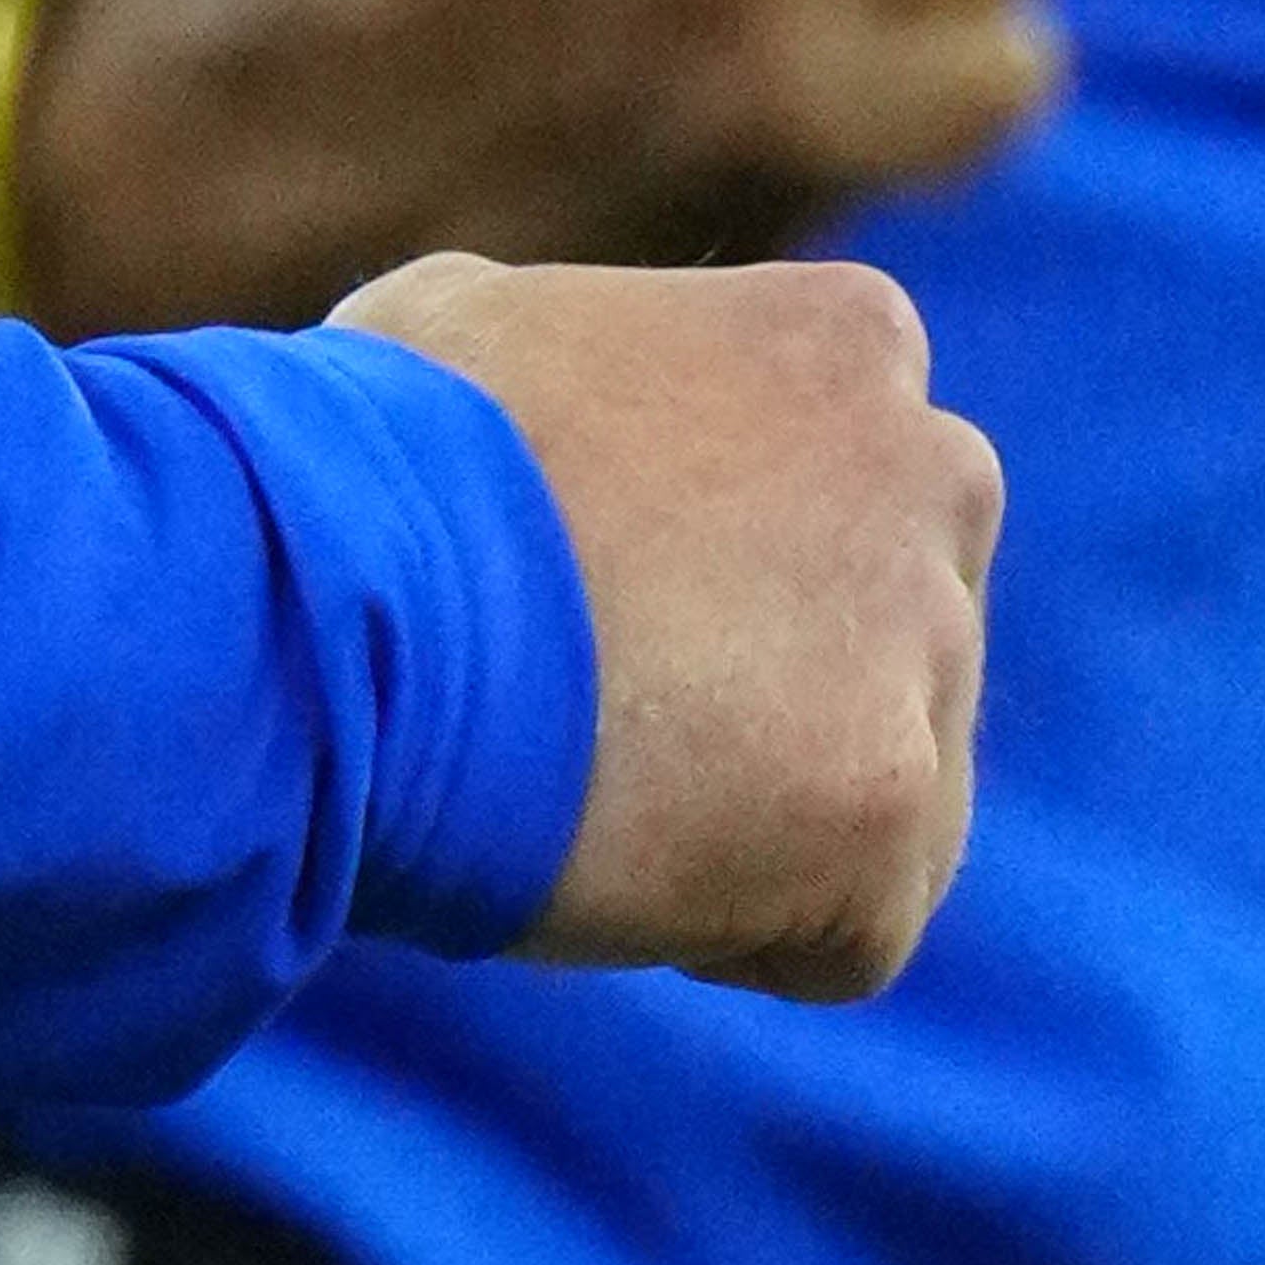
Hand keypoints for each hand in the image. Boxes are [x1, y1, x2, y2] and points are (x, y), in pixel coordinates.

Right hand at [335, 248, 991, 997]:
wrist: (333, 596)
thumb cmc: (365, 454)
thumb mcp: (479, 330)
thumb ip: (596, 359)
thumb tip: (569, 401)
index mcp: (843, 342)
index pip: (840, 480)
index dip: (706, 563)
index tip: (588, 596)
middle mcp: (931, 474)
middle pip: (891, 632)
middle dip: (774, 686)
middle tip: (599, 705)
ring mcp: (927, 646)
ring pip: (884, 792)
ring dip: (751, 818)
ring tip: (583, 782)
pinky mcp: (891, 807)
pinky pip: (849, 930)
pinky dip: (734, 934)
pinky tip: (605, 861)